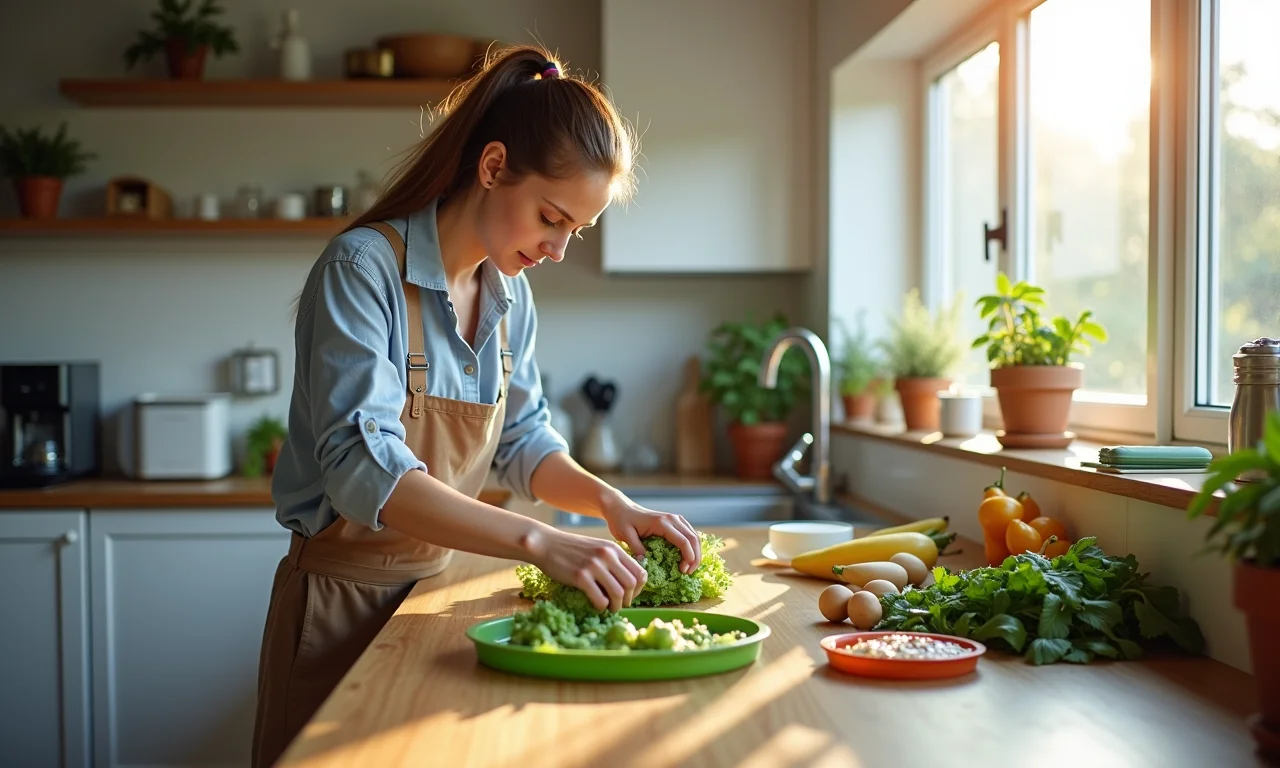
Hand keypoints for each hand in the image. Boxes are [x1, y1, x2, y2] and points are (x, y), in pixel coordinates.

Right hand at [533, 528, 647, 612]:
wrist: (546, 543)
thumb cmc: (572, 549)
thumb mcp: (597, 548)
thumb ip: (613, 560)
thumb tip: (628, 582)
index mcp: (614, 549)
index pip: (640, 572)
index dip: (639, 588)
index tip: (631, 595)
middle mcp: (607, 556)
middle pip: (631, 584)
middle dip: (629, 599)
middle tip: (620, 604)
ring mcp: (594, 566)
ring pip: (618, 593)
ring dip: (616, 606)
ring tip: (610, 608)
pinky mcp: (580, 576)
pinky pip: (600, 598)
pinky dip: (602, 606)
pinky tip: (597, 605)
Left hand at [601, 493, 701, 573]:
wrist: (621, 508)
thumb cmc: (622, 521)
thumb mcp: (625, 535)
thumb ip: (636, 548)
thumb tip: (646, 562)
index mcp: (662, 523)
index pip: (683, 541)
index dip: (688, 557)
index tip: (683, 571)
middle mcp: (672, 519)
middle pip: (693, 539)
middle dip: (695, 557)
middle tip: (688, 573)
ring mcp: (675, 518)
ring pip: (694, 536)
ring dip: (695, 553)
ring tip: (688, 568)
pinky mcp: (675, 521)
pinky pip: (689, 534)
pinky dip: (692, 547)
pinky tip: (687, 558)